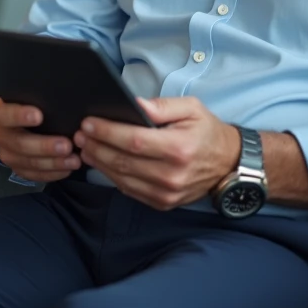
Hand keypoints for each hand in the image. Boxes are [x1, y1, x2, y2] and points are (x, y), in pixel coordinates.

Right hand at [0, 98, 80, 182]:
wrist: (20, 124)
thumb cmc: (30, 106)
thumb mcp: (30, 98)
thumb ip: (39, 99)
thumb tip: (62, 99)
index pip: (4, 115)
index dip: (19, 116)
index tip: (39, 116)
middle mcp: (0, 135)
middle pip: (19, 143)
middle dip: (44, 146)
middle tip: (66, 145)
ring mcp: (8, 155)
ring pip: (29, 162)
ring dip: (53, 163)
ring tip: (74, 160)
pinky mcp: (18, 169)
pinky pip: (35, 175)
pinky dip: (53, 173)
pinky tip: (67, 169)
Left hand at [74, 96, 239, 210]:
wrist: (228, 164)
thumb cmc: (207, 132)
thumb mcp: (191, 108)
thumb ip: (162, 106)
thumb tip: (134, 103)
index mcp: (179, 148)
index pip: (133, 140)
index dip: (107, 132)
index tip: (88, 123)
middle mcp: (172, 175)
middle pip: (123, 161)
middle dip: (96, 146)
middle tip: (79, 134)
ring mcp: (167, 193)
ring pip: (122, 178)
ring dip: (99, 163)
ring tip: (85, 147)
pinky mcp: (163, 203)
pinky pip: (130, 190)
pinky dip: (112, 177)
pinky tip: (102, 163)